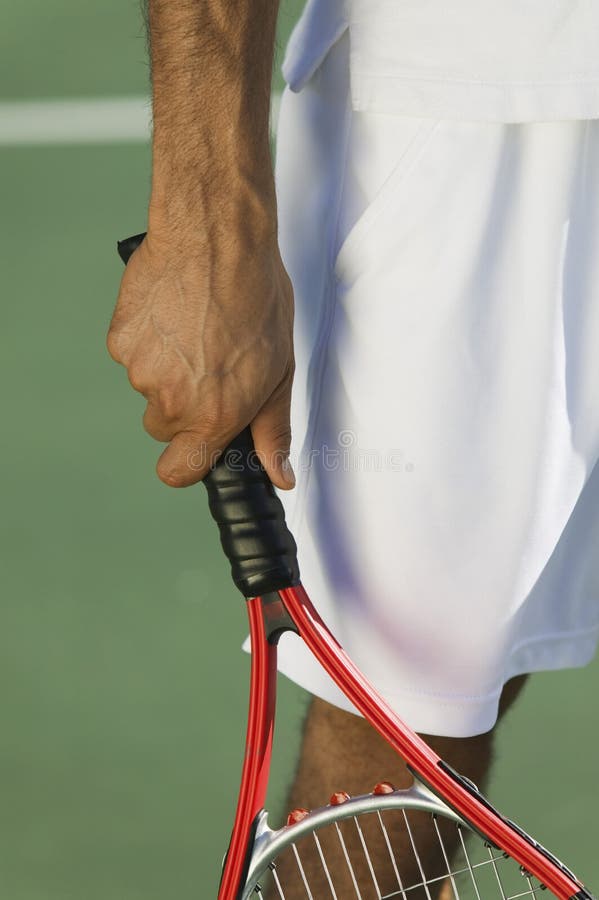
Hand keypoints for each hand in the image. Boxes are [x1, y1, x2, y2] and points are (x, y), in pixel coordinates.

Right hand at [107, 220, 294, 488]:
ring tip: (196, 329)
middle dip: (183, 406)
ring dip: (167, 367)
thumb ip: (273, 430)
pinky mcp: (120, 339)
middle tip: (209, 364)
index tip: (197, 447)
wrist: (217, 239)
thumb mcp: (279, 370)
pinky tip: (173, 313)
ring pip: (149, 387)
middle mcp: (172, 401)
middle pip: (164, 427)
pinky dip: (148, 339)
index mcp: (213, 416)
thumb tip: (280, 476)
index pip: (178, 472)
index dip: (186, 463)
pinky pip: (132, 353)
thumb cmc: (256, 299)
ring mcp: (141, 370)